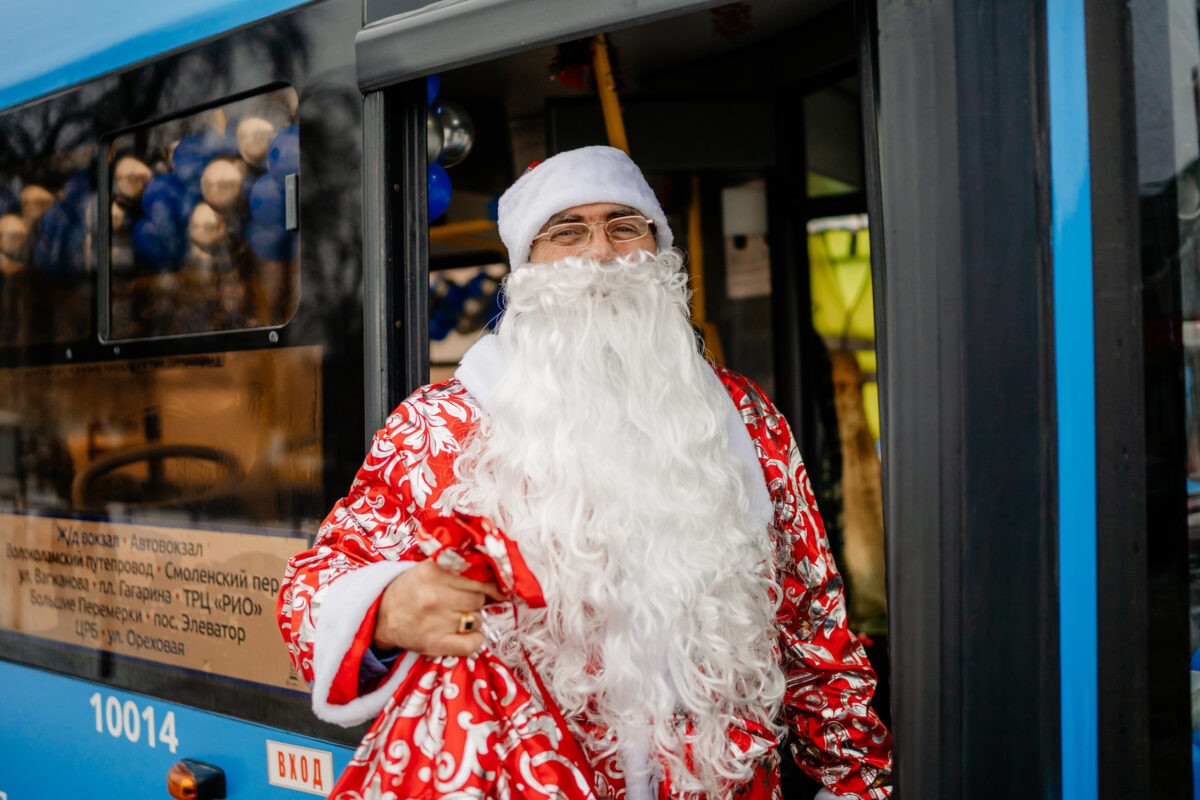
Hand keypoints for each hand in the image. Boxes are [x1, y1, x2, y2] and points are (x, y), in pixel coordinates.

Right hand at [372, 559, 498, 657]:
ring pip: (477, 619)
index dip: (488, 585)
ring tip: (457, 617)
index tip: (495, 590)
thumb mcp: (427, 568)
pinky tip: (468, 636)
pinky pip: (472, 644)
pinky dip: (475, 640)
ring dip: (472, 619)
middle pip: (478, 599)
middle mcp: (436, 596)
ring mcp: (437, 621)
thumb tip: (492, 573)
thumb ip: (454, 566)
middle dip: (476, 601)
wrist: (380, 617)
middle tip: (464, 603)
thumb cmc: (408, 590)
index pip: (476, 579)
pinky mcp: (436, 644)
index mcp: (434, 572)